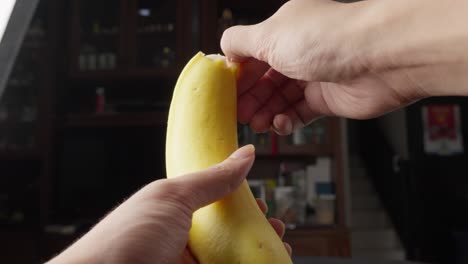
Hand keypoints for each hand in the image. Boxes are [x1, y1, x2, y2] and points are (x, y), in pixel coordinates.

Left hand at [48, 145, 290, 263]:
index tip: (263, 205)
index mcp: (174, 216)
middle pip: (228, 236)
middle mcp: (181, 243)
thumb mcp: (172, 197)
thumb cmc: (127, 238)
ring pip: (231, 257)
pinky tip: (268, 262)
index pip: (216, 207)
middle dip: (257, 232)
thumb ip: (212, 178)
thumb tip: (246, 153)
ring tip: (281, 246)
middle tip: (277, 229)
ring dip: (258, 253)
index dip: (242, 206)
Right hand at [221, 0, 467, 134]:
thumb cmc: (329, 40)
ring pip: (281, 99)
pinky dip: (287, 121)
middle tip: (240, 114)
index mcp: (284, 30)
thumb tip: (225, 50)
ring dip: (266, 112)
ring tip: (258, 124)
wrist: (383, 58)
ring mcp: (315, 76)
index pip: (252, 54)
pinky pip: (301, 113)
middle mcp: (299, 51)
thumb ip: (240, 41)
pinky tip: (281, 123)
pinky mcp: (328, 99)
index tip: (226, 93)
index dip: (239, 74)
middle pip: (265, 79)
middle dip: (251, 97)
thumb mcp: (270, 35)